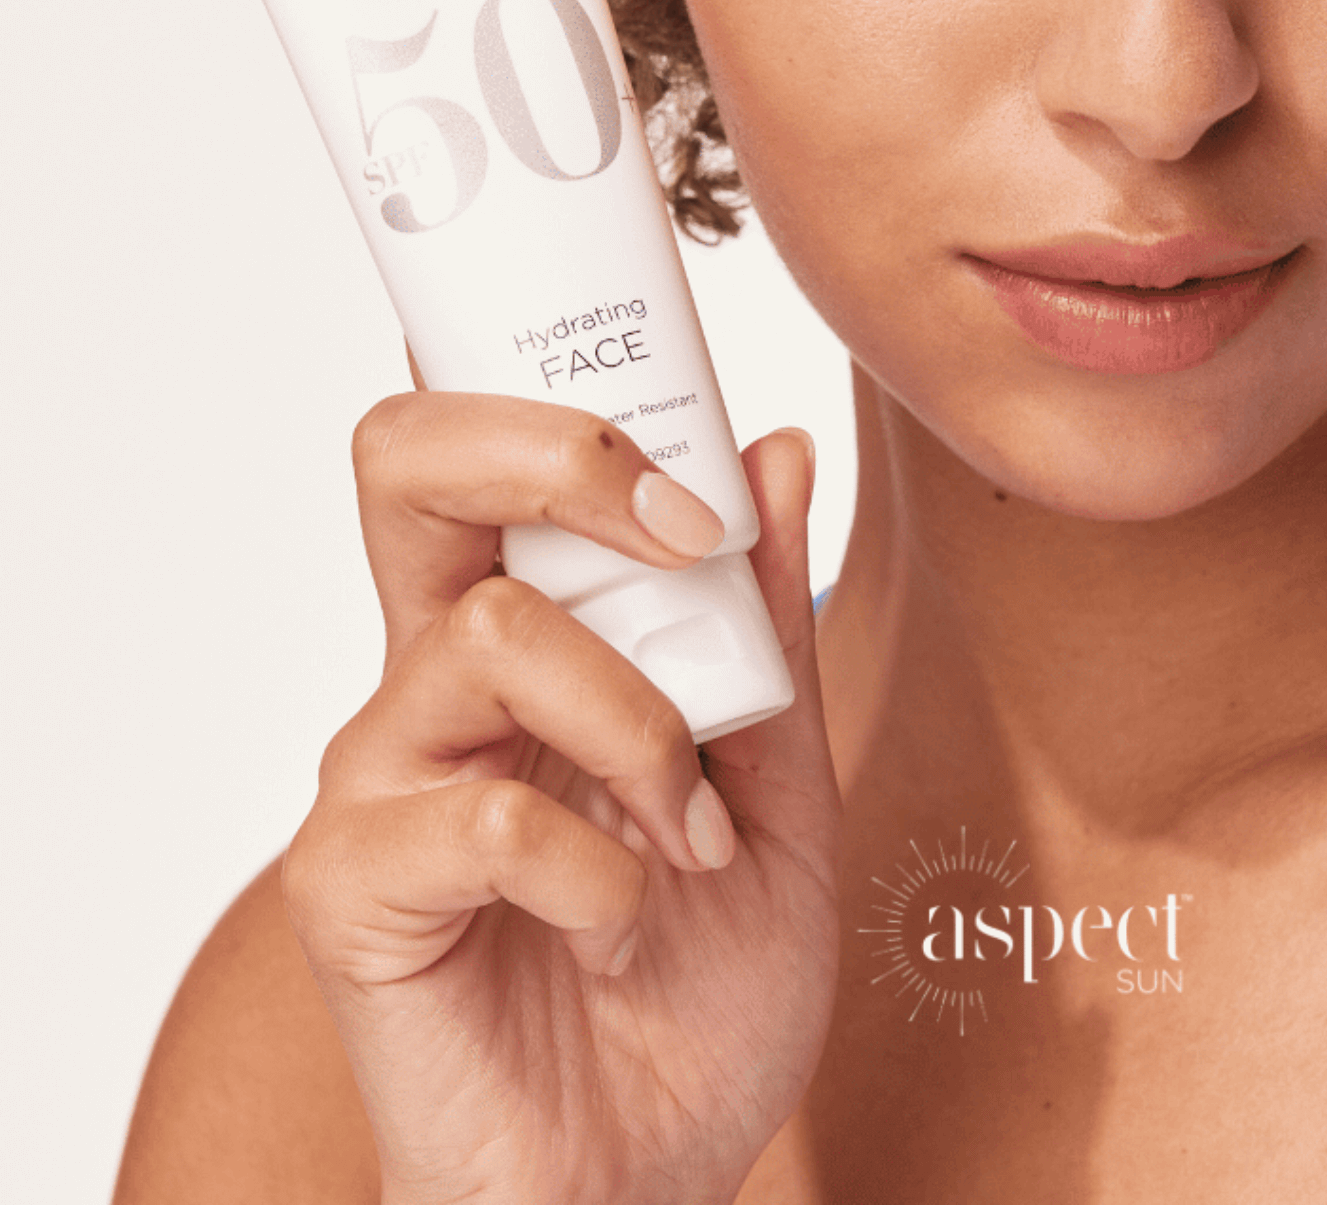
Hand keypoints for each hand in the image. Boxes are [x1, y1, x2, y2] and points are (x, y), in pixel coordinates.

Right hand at [282, 394, 840, 1204]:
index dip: (562, 395)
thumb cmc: (697, 986)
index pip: (484, 452)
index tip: (704, 450)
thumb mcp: (782, 791)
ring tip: (692, 834)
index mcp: (531, 639)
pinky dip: (598, 864)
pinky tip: (628, 921)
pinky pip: (479, 811)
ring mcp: (380, 778)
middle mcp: (433, 682)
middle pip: (409, 464)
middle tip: (679, 534)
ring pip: (489, 633)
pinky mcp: (350, 889)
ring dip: (638, 724)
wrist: (649, 1175)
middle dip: (557, 453)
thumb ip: (771, 633)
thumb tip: (781, 453)